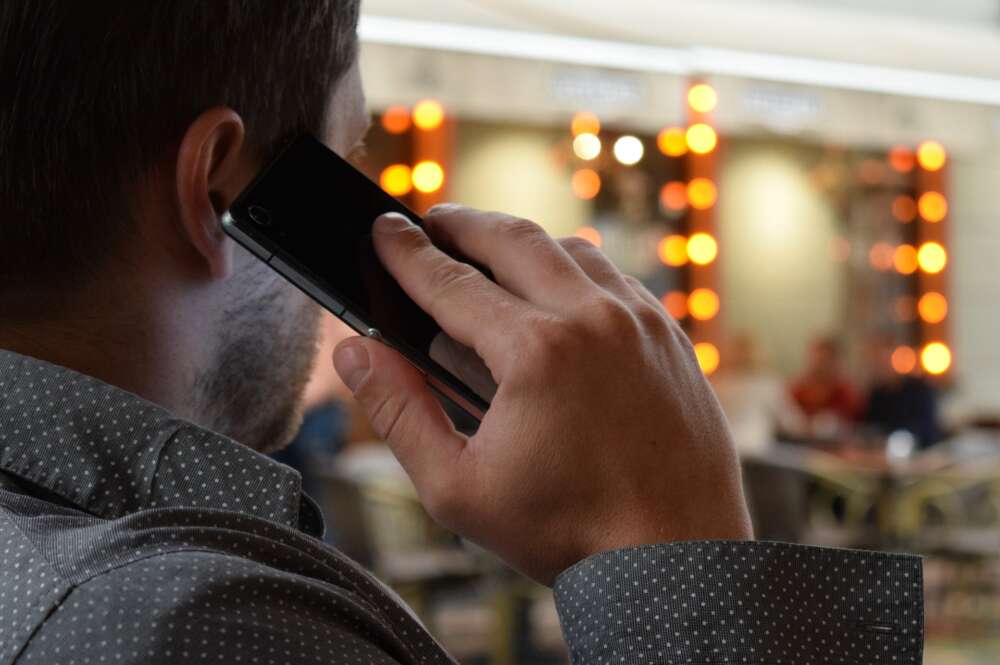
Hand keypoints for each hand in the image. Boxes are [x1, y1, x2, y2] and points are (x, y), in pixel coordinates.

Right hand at [333, 206, 751, 584]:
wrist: (676, 556)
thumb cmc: (568, 531)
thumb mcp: (458, 487)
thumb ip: (398, 412)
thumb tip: (355, 353)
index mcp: (535, 352)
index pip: (451, 282)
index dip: (407, 253)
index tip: (383, 229)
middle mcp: (592, 319)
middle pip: (512, 240)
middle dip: (462, 223)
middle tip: (430, 221)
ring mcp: (639, 321)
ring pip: (569, 249)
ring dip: (521, 240)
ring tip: (486, 247)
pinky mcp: (669, 335)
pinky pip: (615, 276)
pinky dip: (574, 267)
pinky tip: (556, 284)